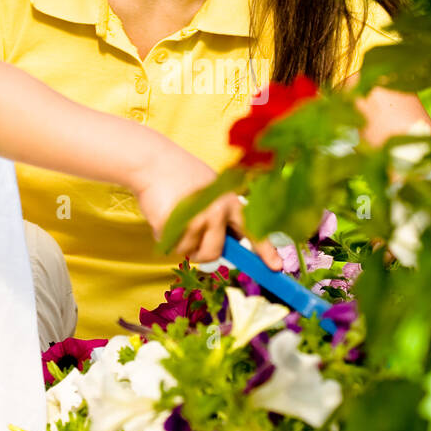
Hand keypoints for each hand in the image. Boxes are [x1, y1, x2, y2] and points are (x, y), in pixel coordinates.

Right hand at [131, 140, 281, 269]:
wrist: (154, 162)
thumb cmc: (183, 176)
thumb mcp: (213, 190)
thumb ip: (223, 214)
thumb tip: (230, 242)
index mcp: (231, 202)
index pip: (253, 230)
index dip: (265, 251)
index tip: (276, 268)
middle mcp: (216, 212)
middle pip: (214, 252)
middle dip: (203, 254)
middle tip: (194, 242)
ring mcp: (195, 219)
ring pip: (190, 252)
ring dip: (182, 243)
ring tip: (177, 219)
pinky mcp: (173, 225)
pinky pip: (172, 246)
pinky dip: (166, 238)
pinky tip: (164, 216)